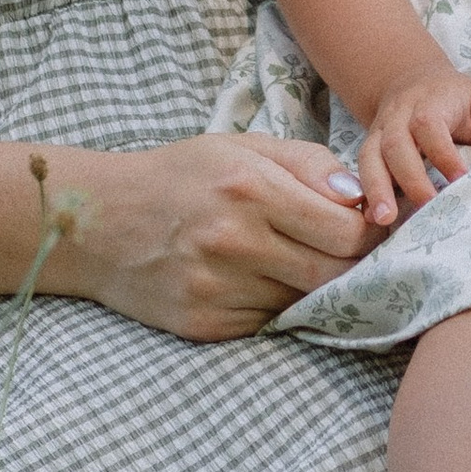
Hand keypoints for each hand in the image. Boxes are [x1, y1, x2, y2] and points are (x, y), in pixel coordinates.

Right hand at [46, 134, 372, 340]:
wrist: (96, 222)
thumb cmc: (179, 176)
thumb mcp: (240, 147)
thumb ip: (308, 163)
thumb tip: (360, 198)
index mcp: (250, 189)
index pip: (347, 232)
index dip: (372, 234)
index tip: (374, 229)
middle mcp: (235, 242)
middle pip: (334, 275)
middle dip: (356, 267)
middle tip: (358, 255)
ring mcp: (218, 289)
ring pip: (304, 303)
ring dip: (314, 287)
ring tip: (301, 262)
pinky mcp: (205, 325)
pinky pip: (268, 323)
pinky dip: (276, 305)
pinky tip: (260, 281)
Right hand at [353, 66, 470, 226]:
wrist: (415, 84)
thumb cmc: (457, 101)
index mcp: (429, 102)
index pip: (429, 125)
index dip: (443, 154)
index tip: (460, 180)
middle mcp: (398, 117)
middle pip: (395, 144)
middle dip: (411, 178)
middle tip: (428, 206)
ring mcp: (379, 133)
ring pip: (370, 157)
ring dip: (377, 188)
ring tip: (384, 218)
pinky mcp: (370, 150)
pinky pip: (362, 169)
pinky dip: (365, 193)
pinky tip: (371, 217)